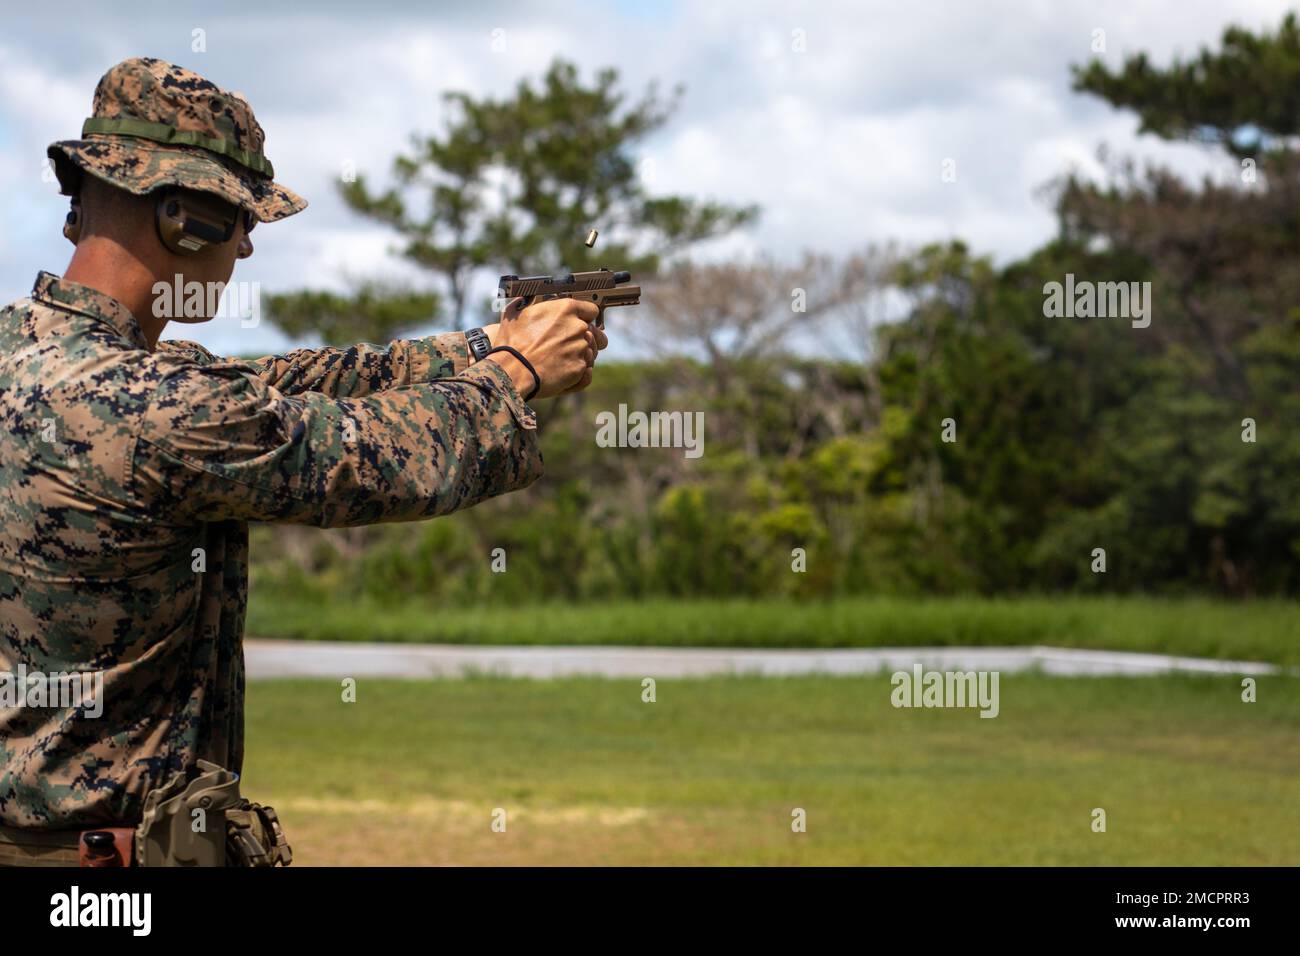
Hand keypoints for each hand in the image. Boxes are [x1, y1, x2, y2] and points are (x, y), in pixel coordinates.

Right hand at [485, 296, 607, 398]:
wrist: (512, 371)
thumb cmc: (511, 342)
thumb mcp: (514, 314)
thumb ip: (527, 303)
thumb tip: (526, 299)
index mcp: (566, 309)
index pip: (591, 310)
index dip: (585, 318)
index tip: (580, 324)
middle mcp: (578, 327)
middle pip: (596, 334)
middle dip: (587, 339)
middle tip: (571, 347)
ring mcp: (581, 349)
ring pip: (591, 353)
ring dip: (581, 357)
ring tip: (563, 362)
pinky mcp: (579, 369)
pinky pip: (587, 373)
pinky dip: (579, 376)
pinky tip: (567, 375)